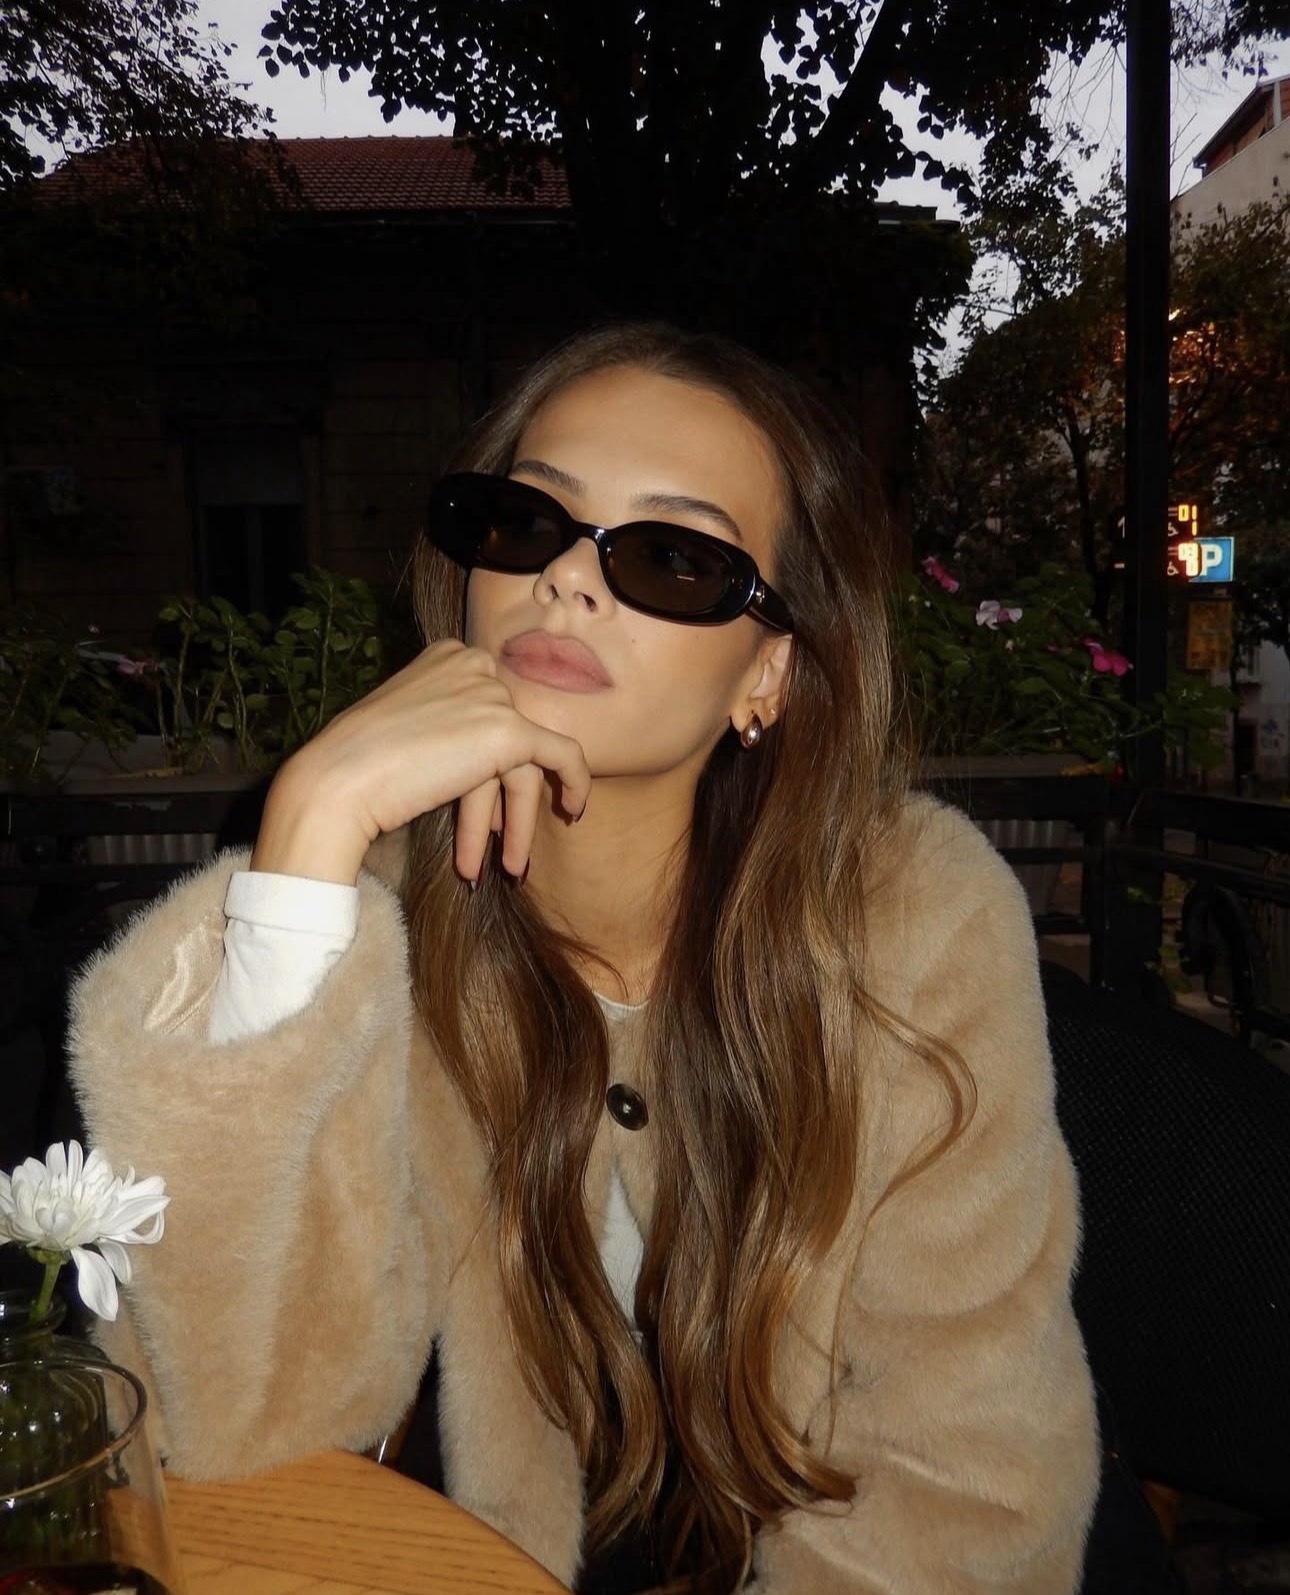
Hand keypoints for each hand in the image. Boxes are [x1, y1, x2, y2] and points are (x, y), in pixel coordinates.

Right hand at [251, 641, 591, 884]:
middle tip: (498, 843)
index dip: (490, 763)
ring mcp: (491, 694)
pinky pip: (564, 755)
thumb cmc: (355, 764)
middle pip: (507, 737)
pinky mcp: (509, 729)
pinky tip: (573, 813)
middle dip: (502, 798)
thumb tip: (479, 757)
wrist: (338, 782)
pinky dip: (576, 783)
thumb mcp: (406, 724)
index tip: (487, 806)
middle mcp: (473, 664)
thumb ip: (445, 723)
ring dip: (516, 819)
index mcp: (448, 655)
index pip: (487, 709)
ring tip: (510, 867)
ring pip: (527, 760)